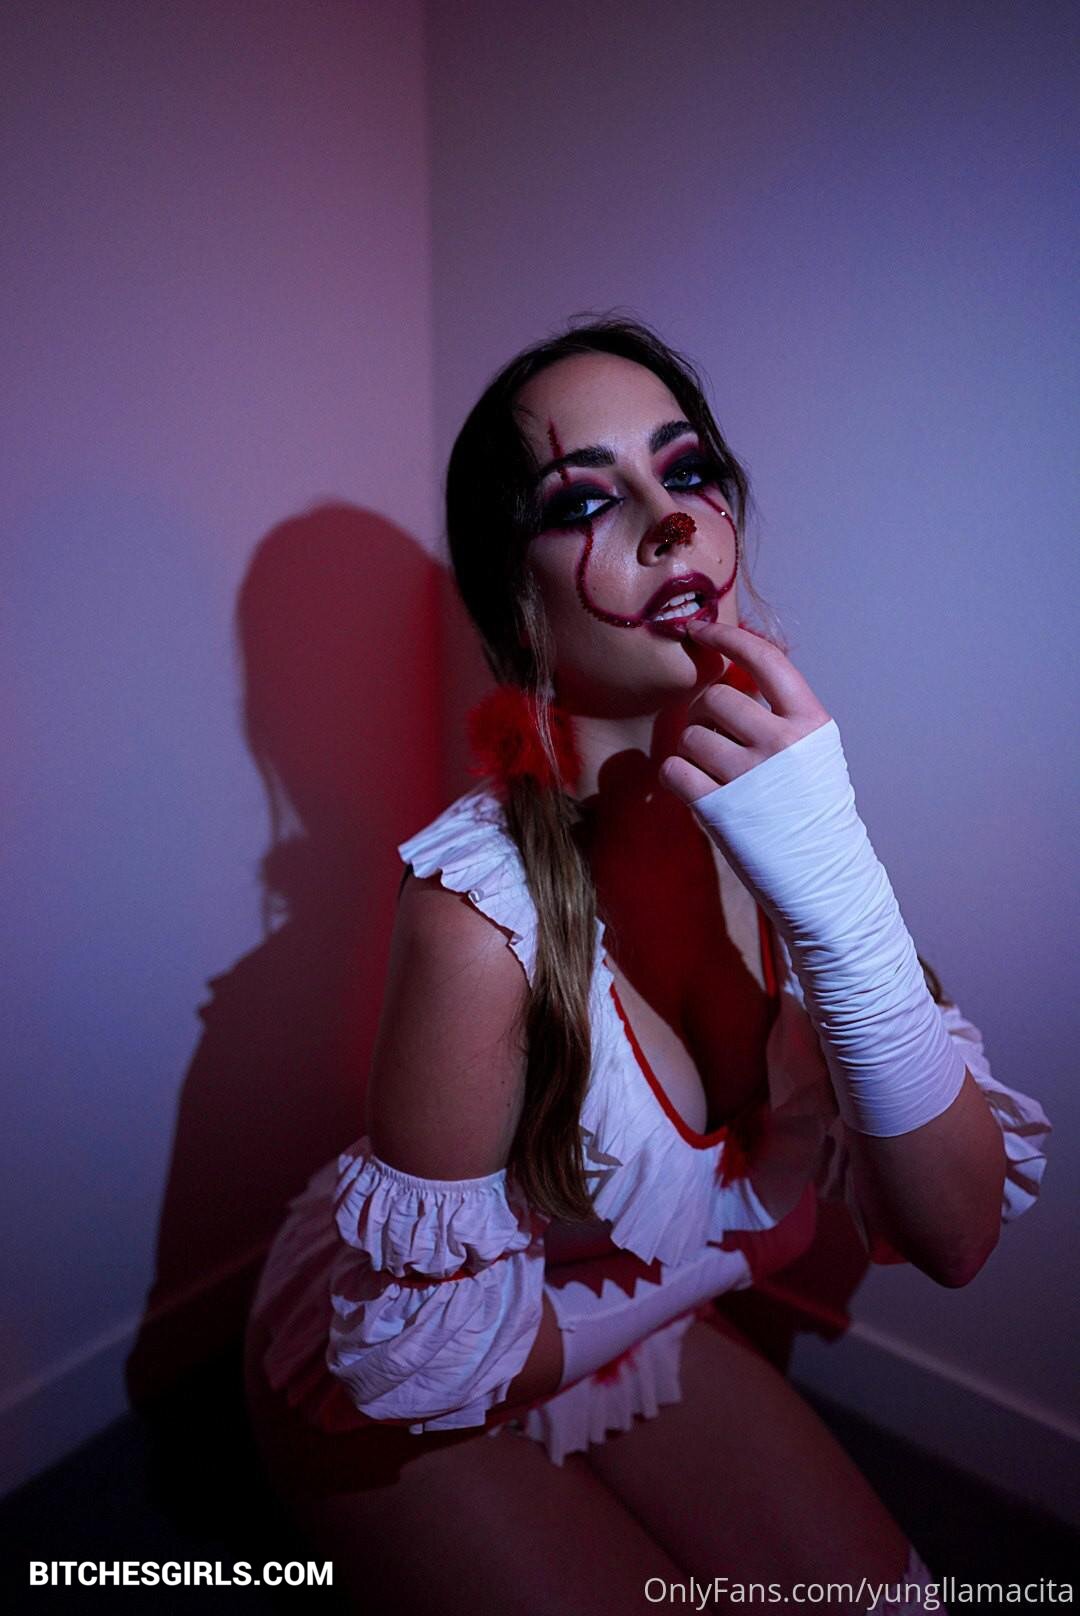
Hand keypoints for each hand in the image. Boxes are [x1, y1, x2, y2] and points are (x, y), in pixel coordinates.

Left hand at [658, 621, 831, 802]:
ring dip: (692, 751)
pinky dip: (676, 777)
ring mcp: (750, 775)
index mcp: (810, 722)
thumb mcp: (814, 751)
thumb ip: (782, 713)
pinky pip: (673, 769)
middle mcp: (782, 742)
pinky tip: (697, 790)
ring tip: (716, 775)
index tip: (697, 629)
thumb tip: (732, 666)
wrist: (821, 873)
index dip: (726, 637)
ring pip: (690, 734)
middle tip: (718, 741)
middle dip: (706, 716)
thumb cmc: (812, 809)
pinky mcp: (719, 806)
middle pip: (715, 698)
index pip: (764, 659)